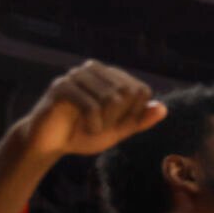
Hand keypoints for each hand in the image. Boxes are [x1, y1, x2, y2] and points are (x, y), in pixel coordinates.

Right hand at [17, 61, 166, 159]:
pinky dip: (93, 124)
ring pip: (111, 98)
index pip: (141, 90)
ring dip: (105, 122)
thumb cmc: (83, 134)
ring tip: (91, 127)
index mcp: (109, 76)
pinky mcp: (61, 86)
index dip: (134, 114)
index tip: (116, 124)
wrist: (50, 143)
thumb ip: (139, 120)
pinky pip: (91, 106)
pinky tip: (84, 127)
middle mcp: (93, 69)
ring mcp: (76, 75)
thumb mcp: (117, 130)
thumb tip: (164, 108)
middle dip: (119, 118)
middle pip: (128, 93)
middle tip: (101, 127)